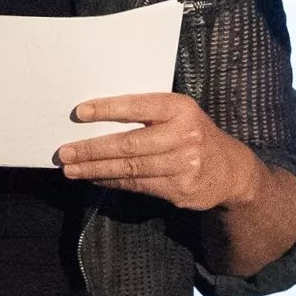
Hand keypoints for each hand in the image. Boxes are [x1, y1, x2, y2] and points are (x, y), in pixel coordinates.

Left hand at [57, 93, 266, 211]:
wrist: (231, 171)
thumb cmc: (194, 136)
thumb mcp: (181, 116)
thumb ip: (149, 116)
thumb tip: (97, 122)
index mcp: (182, 109)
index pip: (139, 107)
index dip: (108, 109)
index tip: (80, 113)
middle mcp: (185, 136)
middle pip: (130, 144)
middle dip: (92, 149)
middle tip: (65, 152)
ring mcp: (184, 165)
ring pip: (130, 168)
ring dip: (96, 169)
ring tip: (71, 169)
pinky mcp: (180, 189)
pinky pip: (138, 185)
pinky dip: (113, 182)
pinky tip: (96, 179)